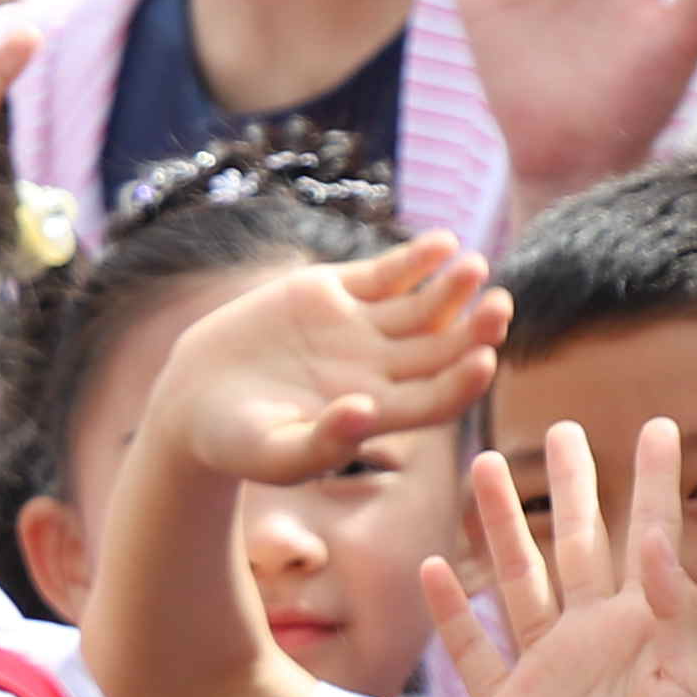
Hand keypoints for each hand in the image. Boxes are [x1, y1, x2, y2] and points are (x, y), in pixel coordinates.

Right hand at [143, 231, 506, 489]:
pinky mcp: (335, 294)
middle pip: (443, 348)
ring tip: (473, 265)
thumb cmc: (235, 442)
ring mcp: (361, 329)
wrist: (195, 399)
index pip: (438, 398)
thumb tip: (366, 415)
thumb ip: (322, 444)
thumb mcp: (274, 454)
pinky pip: (386, 273)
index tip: (484, 360)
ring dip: (451, 287)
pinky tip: (441, 243)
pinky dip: (414, 259)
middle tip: (501, 304)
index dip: (463, 381)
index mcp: (378, 413)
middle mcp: (380, 370)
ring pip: (423, 306)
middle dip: (474, 327)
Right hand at [423, 415, 696, 696]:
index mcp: (649, 625)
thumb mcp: (696, 685)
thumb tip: (658, 537)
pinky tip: (435, 567)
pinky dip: (452, 611)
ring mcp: (546, 668)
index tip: (660, 427)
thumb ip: (677, 609)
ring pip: (518, 579)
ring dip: (502, 527)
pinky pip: (472, 649)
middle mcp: (593, 635)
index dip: (654, 483)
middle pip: (576, 542)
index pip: (649, 537)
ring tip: (485, 470)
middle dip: (571, 486)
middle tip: (563, 429)